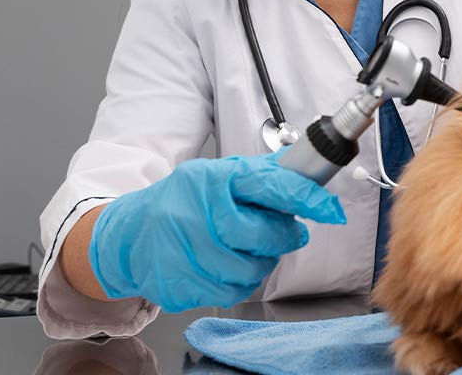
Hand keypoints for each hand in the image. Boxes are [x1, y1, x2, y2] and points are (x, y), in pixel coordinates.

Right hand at [90, 151, 344, 311]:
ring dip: (261, 263)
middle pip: (262, 235)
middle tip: (287, 233)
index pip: (268, 186)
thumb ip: (263, 176)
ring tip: (251, 249)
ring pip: (250, 269)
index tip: (331, 210)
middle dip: (283, 237)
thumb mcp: (220, 175)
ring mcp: (184, 249)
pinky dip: (238, 283)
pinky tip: (228, 266)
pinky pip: (229, 292)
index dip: (305, 199)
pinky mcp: (177, 281)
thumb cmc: (185, 201)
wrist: (130, 233)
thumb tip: (311, 169)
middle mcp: (196, 212)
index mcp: (213, 179)